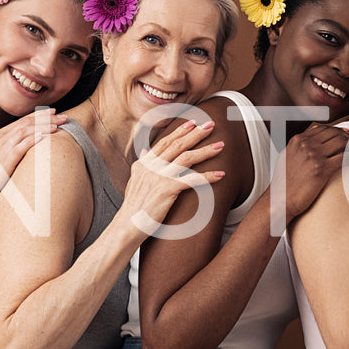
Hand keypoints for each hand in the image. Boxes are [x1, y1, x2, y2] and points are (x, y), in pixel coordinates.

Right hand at [0, 110, 68, 215]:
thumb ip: (6, 154)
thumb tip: (20, 155)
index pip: (22, 122)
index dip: (38, 116)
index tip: (52, 114)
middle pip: (27, 123)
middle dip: (46, 118)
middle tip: (62, 116)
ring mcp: (2, 147)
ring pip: (27, 130)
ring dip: (44, 126)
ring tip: (59, 124)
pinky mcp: (5, 158)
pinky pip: (22, 145)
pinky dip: (34, 138)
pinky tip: (45, 136)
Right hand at [120, 118, 224, 233]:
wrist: (128, 225)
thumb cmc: (134, 208)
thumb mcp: (135, 182)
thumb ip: (142, 165)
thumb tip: (145, 151)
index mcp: (144, 164)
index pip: (164, 142)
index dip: (179, 131)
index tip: (192, 123)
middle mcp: (151, 167)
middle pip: (177, 145)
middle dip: (196, 133)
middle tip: (210, 125)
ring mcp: (159, 177)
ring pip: (187, 158)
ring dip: (206, 150)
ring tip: (220, 145)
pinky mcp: (167, 189)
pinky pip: (192, 180)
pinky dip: (208, 176)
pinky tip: (220, 174)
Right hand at [277, 123, 348, 223]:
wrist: (280, 200)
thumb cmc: (284, 183)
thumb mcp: (288, 157)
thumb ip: (300, 147)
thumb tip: (313, 141)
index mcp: (298, 140)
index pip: (324, 128)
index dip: (339, 131)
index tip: (347, 135)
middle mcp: (305, 144)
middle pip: (334, 133)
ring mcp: (313, 156)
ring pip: (341, 143)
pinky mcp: (321, 169)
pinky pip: (344, 158)